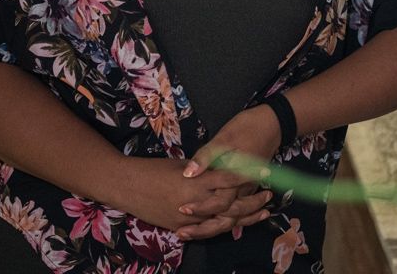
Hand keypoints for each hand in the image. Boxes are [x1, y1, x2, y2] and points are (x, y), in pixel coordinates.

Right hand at [110, 156, 264, 233]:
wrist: (127, 186)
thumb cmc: (153, 170)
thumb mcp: (181, 165)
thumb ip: (202, 171)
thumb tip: (219, 170)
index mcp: (197, 182)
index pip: (230, 179)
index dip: (249, 176)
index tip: (265, 171)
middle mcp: (197, 203)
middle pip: (232, 206)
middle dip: (253, 202)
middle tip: (269, 195)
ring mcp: (190, 219)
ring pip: (224, 222)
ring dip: (245, 218)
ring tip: (262, 213)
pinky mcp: (181, 228)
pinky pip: (208, 231)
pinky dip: (224, 227)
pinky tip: (238, 225)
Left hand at [175, 105, 282, 240]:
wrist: (272, 124)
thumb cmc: (247, 128)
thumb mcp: (224, 138)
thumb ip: (206, 157)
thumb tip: (187, 174)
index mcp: (236, 178)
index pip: (218, 203)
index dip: (200, 208)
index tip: (181, 209)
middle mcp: (243, 189)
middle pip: (226, 218)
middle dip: (204, 228)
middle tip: (181, 233)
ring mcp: (247, 190)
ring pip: (232, 217)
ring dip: (212, 227)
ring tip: (190, 232)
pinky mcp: (248, 187)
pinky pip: (237, 210)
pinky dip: (224, 219)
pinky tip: (209, 223)